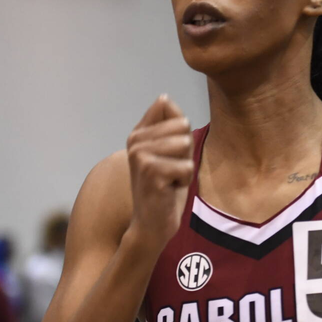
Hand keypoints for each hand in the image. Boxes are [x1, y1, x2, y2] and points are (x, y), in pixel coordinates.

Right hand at [126, 95, 193, 250]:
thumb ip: (169, 125)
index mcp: (137, 134)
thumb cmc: (165, 189)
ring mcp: (140, 155)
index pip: (173, 112)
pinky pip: (187, 167)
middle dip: (185, 153)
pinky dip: (184, 182)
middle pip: (182, 127)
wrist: (152, 225)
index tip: (169, 156)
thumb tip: (164, 96)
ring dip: (185, 167)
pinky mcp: (150, 172)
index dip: (182, 135)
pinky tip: (168, 190)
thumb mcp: (170, 152)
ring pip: (185, 145)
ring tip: (169, 180)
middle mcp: (134, 141)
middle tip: (170, 172)